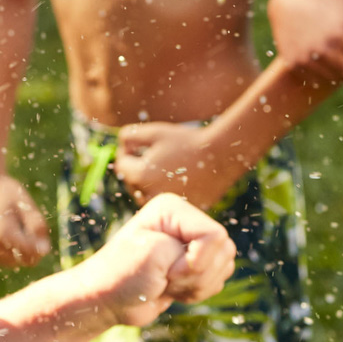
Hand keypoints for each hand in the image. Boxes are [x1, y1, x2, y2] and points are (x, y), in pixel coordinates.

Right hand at [0, 173, 50, 265]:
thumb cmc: (7, 192)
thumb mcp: (28, 206)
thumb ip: (38, 228)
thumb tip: (45, 251)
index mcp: (4, 234)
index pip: (31, 254)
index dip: (40, 246)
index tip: (40, 231)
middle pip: (22, 261)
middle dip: (29, 248)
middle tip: (25, 226)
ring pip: (13, 263)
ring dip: (18, 251)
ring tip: (14, 228)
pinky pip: (2, 260)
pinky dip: (8, 251)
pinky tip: (6, 233)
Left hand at [80, 193, 235, 326]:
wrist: (105, 301)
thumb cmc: (122, 275)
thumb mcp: (155, 255)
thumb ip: (196, 249)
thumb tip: (224, 257)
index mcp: (173, 209)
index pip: (214, 235)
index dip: (196, 261)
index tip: (166, 270)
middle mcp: (185, 221)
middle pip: (224, 250)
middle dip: (197, 275)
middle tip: (164, 278)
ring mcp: (192, 243)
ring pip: (225, 265)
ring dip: (198, 285)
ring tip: (166, 283)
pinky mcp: (195, 264)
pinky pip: (219, 279)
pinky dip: (198, 292)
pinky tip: (172, 290)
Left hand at [115, 123, 237, 209]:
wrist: (222, 155)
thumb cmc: (187, 141)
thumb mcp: (155, 132)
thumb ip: (130, 136)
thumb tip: (121, 145)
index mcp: (140, 176)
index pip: (121, 165)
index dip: (126, 151)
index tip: (136, 144)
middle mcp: (149, 195)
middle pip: (132, 182)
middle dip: (137, 168)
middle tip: (151, 155)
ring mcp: (166, 205)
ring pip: (147, 194)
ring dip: (149, 183)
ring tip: (162, 167)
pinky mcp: (181, 209)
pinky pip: (166, 201)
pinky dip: (167, 190)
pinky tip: (178, 177)